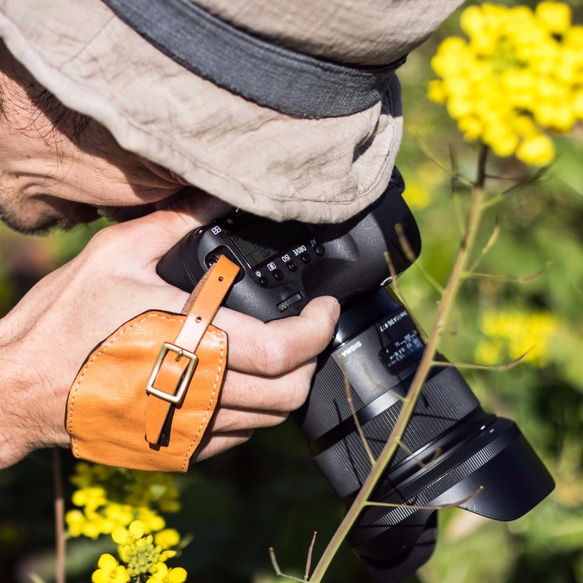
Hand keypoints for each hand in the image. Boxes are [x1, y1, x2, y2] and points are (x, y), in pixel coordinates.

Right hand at [0, 194, 339, 467]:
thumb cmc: (63, 324)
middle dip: (311, 358)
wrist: (22, 389)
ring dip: (286, 382)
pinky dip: (255, 408)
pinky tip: (238, 379)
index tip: (324, 308)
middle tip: (306, 328)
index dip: (318, 328)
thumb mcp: (114, 255)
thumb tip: (214, 196)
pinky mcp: (178, 447)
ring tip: (277, 350)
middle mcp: (198, 392)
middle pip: (290, 391)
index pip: (284, 350)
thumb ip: (174, 223)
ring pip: (271, 417)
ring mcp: (190, 427)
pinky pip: (240, 435)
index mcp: (191, 341)